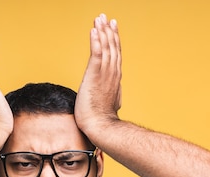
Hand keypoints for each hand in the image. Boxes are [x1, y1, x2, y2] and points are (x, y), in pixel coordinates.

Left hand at [75, 14, 122, 134]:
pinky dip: (96, 41)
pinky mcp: (95, 76)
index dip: (114, 40)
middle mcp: (112, 73)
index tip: (112, 27)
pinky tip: (94, 30)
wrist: (100, 126)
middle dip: (109, 31)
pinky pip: (97, 54)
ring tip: (99, 19)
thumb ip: (111, 94)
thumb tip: (113, 96)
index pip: (115, 55)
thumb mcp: (109, 102)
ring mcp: (105, 74)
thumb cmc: (101, 119)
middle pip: (112, 47)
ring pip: (106, 48)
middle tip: (105, 17)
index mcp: (115, 79)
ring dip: (102, 32)